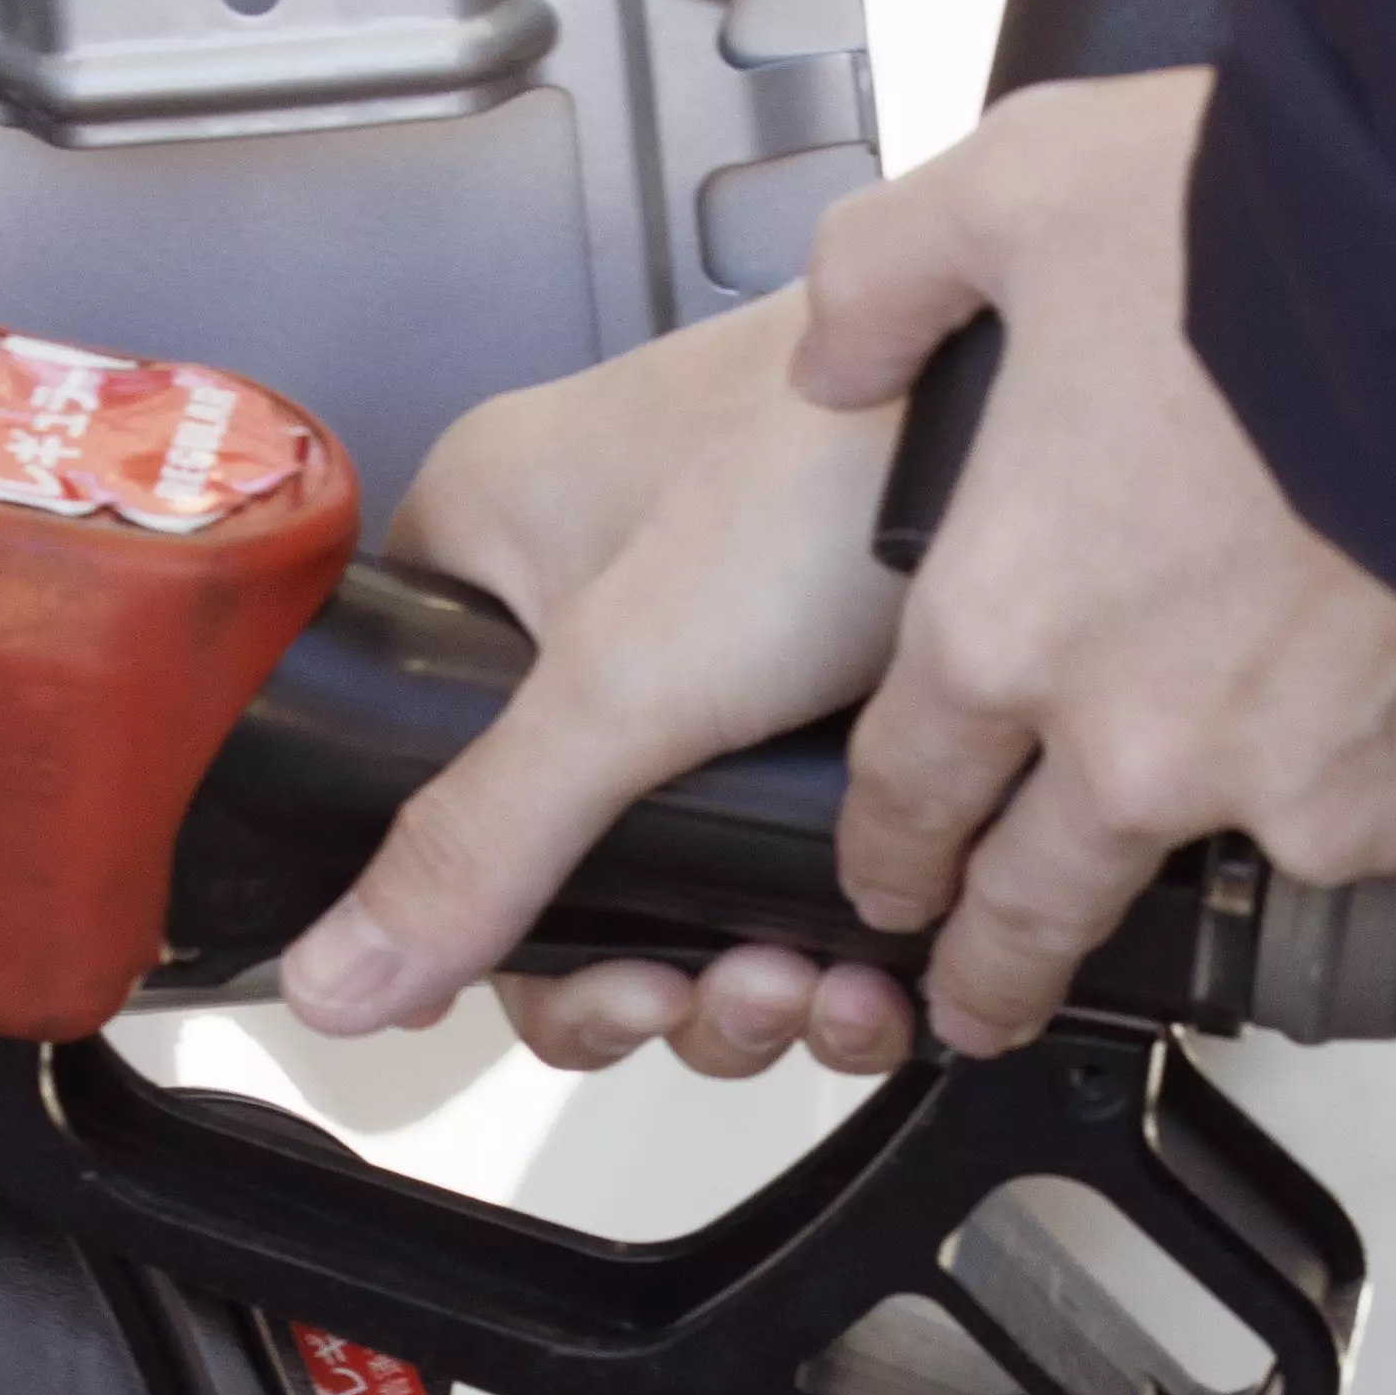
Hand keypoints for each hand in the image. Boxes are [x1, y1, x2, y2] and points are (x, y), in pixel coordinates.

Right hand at [270, 293, 927, 1075]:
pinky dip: (828, 943)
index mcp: (482, 559)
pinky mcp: (829, 691)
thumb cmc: (836, 457)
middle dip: (650, 976)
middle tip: (718, 996)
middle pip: (563, 872)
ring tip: (819, 986)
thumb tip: (336, 978)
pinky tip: (875, 973)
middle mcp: (585, 607)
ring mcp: (712, 655)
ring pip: (686, 884)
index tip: (595, 989)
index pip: (417, 791)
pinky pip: (789, 862)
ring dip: (748, 980)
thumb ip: (479, 841)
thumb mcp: (628, 680)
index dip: (493, 931)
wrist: (1059, 398)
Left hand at [798, 71, 1395, 1054]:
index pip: (909, 791)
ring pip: (1273, 846)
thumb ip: (895, 279)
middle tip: (991, 996)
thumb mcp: (1027, 187)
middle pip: (1039, 908)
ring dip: (1283, 794)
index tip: (899, 877)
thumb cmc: (1289, 234)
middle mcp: (1147, 746)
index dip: (892, 846)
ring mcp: (1317, 801)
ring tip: (1338, 695)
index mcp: (1013, 622)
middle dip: (999, 966)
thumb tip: (835, 353)